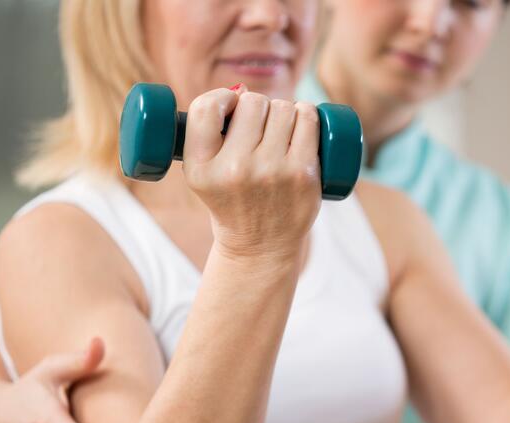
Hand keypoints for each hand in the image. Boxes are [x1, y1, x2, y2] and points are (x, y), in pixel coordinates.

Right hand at [182, 85, 322, 259]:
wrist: (261, 245)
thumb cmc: (232, 199)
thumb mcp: (203, 173)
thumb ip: (208, 133)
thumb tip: (241, 90)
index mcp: (201, 168)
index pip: (206, 108)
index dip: (222, 97)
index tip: (231, 107)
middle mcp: (235, 170)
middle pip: (251, 103)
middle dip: (257, 107)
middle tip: (260, 127)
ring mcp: (272, 172)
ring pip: (282, 107)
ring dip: (283, 111)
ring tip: (279, 130)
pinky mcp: (303, 174)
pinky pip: (308, 119)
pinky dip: (307, 114)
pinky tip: (302, 122)